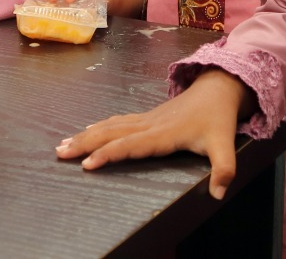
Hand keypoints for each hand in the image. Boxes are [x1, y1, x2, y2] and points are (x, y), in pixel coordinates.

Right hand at [56, 70, 247, 199]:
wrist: (217, 89)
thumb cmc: (218, 119)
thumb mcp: (225, 146)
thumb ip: (223, 170)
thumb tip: (218, 195)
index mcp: (163, 134)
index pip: (130, 145)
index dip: (109, 154)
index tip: (87, 164)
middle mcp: (149, 125)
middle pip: (111, 134)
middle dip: (85, 144)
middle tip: (60, 153)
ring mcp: (146, 119)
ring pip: (110, 126)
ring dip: (86, 135)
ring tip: (63, 144)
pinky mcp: (146, 117)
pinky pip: (117, 122)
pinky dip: (98, 127)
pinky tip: (86, 130)